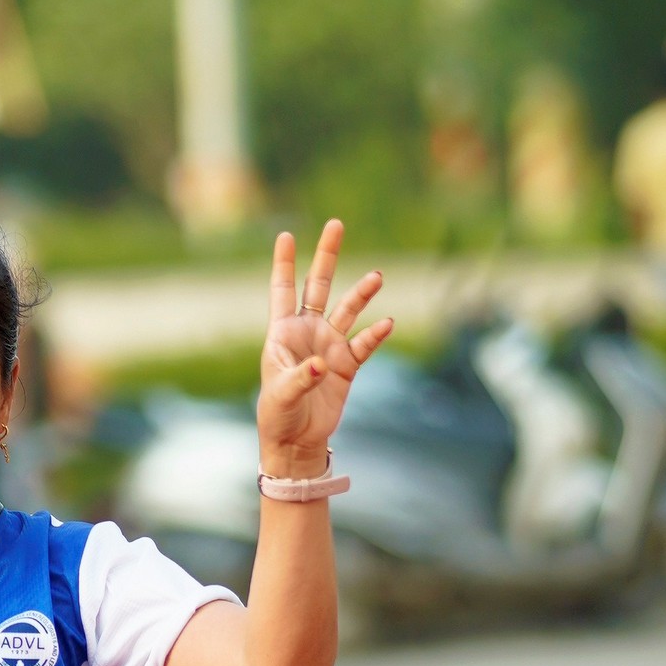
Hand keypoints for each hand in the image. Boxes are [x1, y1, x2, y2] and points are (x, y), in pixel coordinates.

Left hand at [258, 219, 393, 478]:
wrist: (297, 441)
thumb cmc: (278, 415)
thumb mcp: (282, 394)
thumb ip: (301, 377)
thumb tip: (322, 365)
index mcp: (283, 332)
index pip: (282, 290)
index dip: (284, 263)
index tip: (286, 235)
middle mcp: (307, 331)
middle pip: (318, 286)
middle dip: (327, 256)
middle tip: (336, 224)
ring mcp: (329, 345)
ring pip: (347, 310)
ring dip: (361, 293)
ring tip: (377, 276)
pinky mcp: (347, 365)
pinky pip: (364, 344)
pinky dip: (375, 334)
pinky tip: (387, 323)